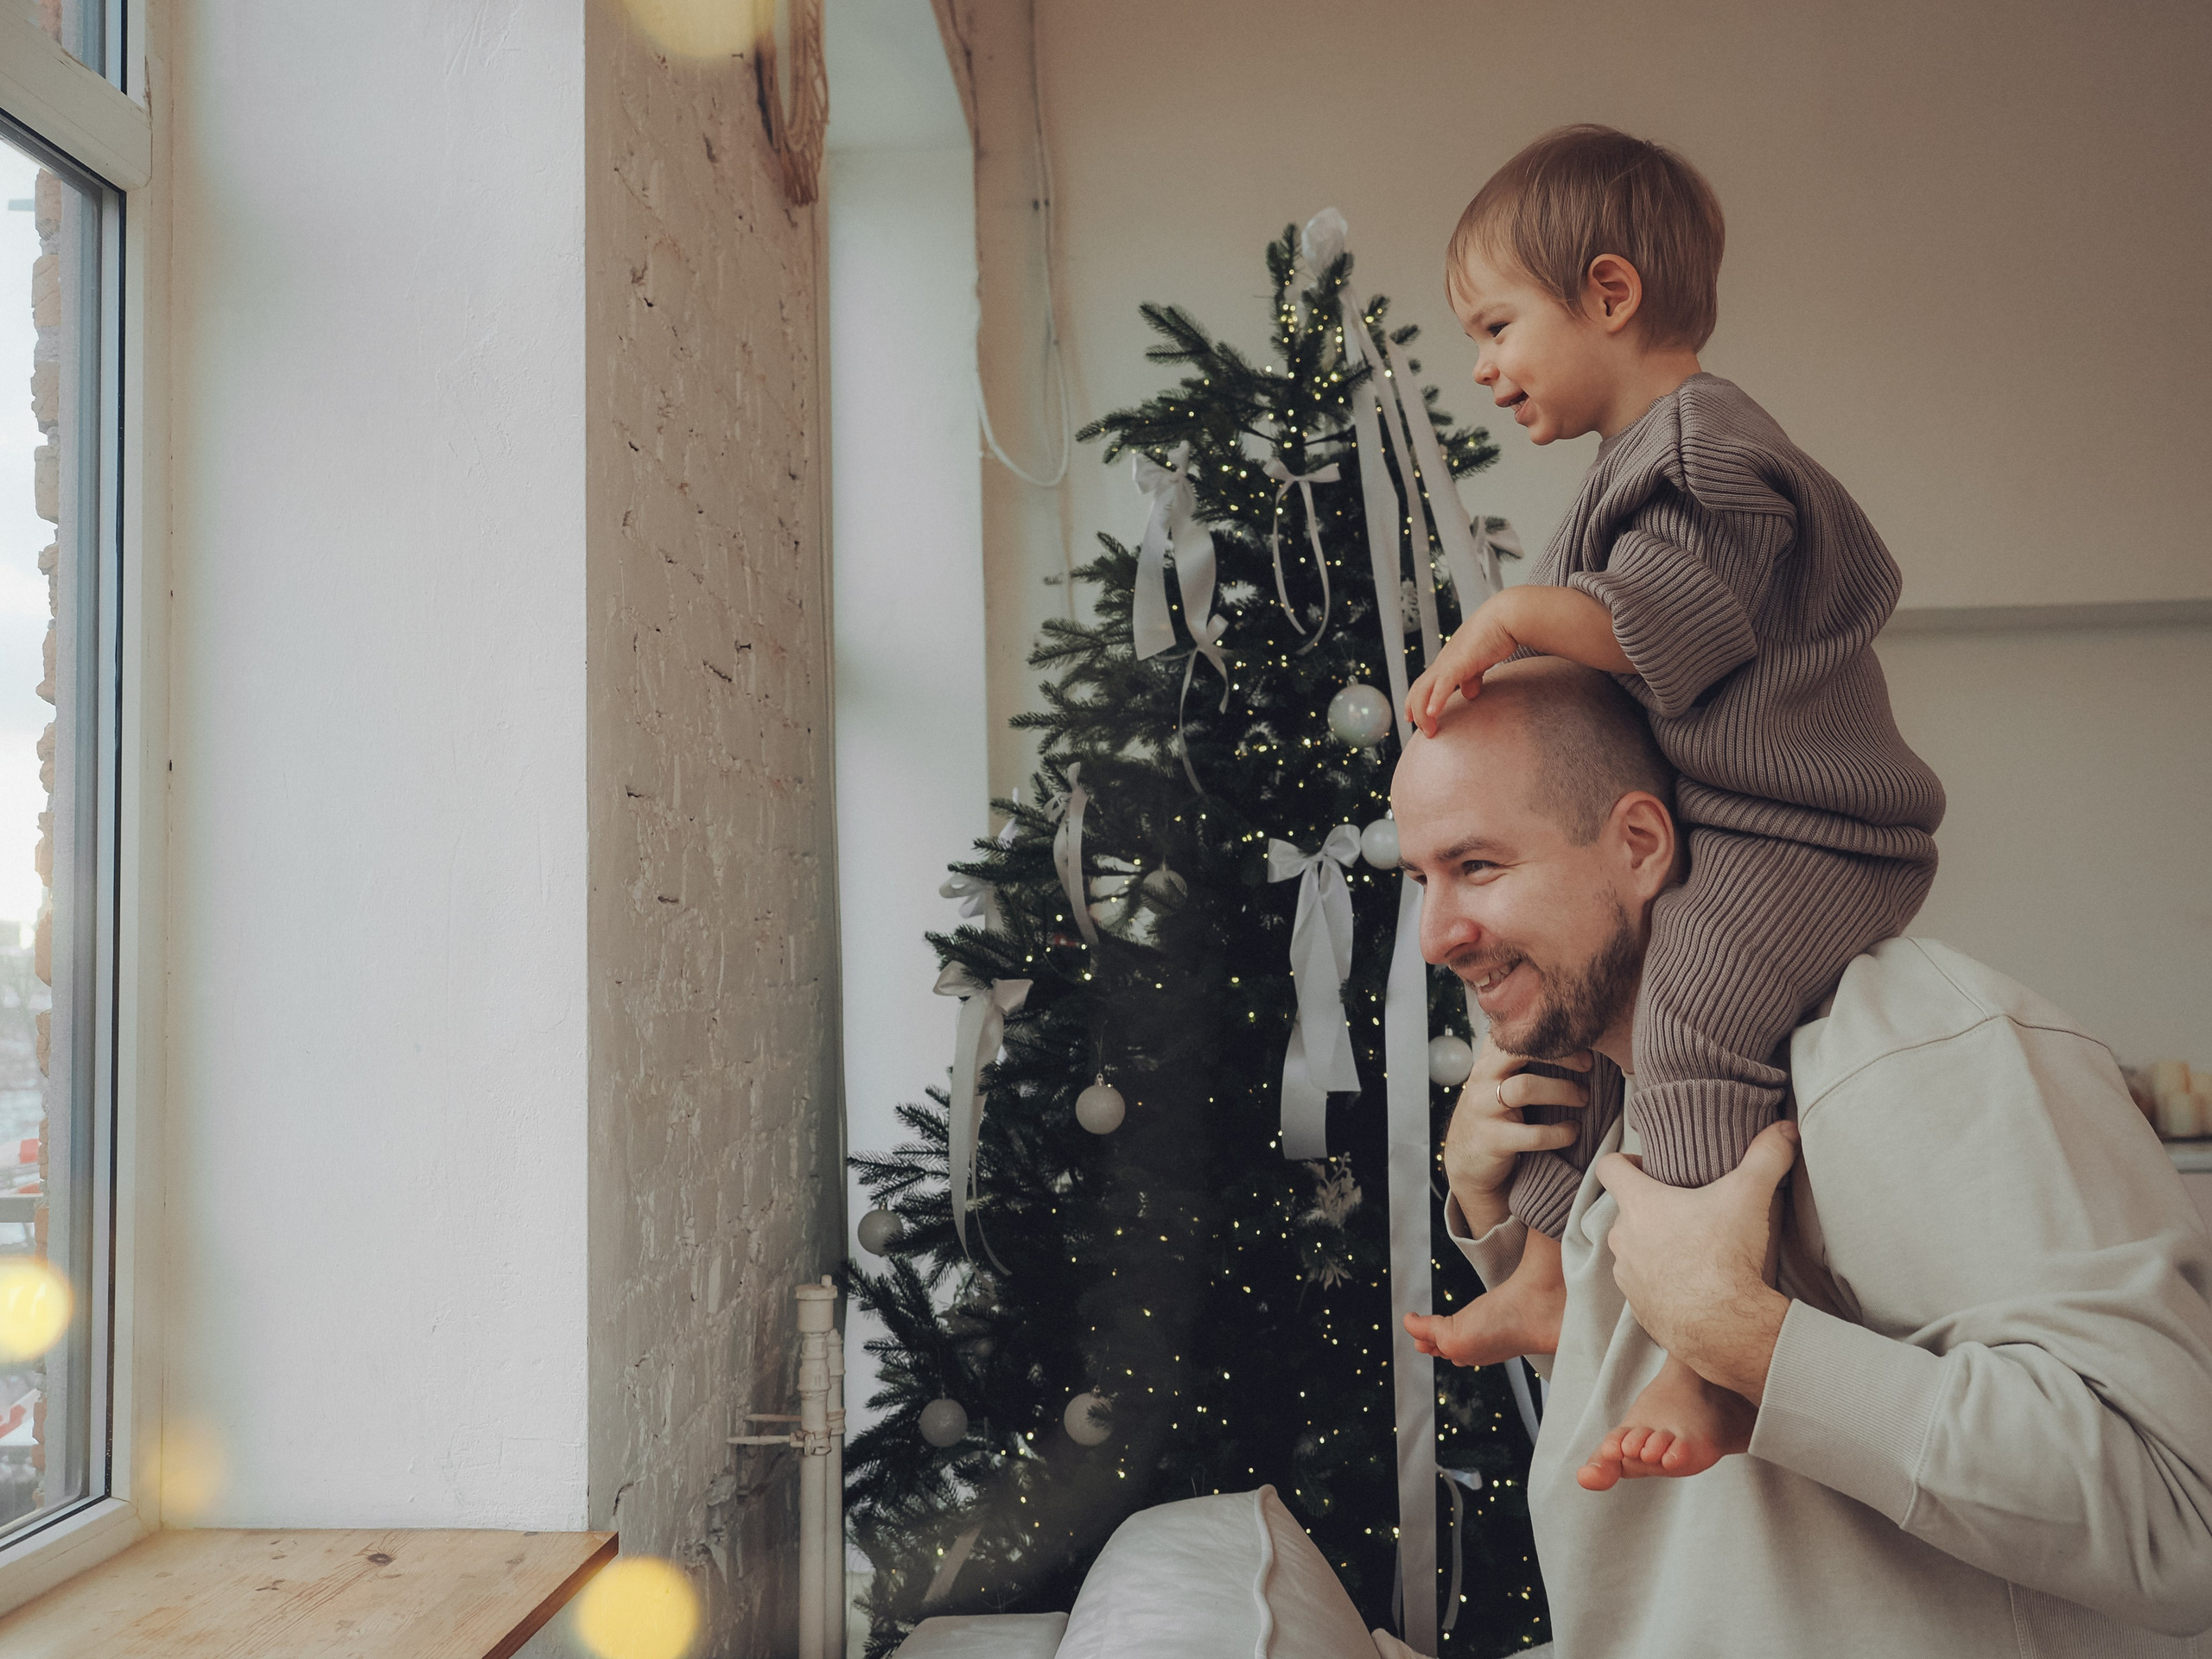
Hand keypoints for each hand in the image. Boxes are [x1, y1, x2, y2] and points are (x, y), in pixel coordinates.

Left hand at [1406, 592, 1524, 735]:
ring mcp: (1449, 661)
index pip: (1426, 683)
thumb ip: (1472, 676)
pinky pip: (1443, 683)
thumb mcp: (1480, 660)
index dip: (1418, 700)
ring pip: (1425, 688)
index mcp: (1448, 661)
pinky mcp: (1460, 661)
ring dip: (1423, 711)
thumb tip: (1469, 692)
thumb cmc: (1496, 635)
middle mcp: (1444, 661)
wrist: (1506, 616)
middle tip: (1419, 728)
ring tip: (1428, 730)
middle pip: (1419, 688)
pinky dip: (1436, 699)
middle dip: (1415, 710)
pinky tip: (1432, 712)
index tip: (1417, 717)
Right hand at [1442, 1038, 1593, 1235]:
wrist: (1466, 1159)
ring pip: (1524, 1088)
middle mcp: (1482, 1077)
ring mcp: (1484, 1107)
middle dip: (1558, 1054)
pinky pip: (1532, 1134)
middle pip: (1517, 1050)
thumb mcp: (1500, 1081)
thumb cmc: (1494, 1114)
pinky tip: (1573, 1131)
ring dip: (1562, 1091)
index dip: (1547, 1029)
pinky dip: (1559, 1132)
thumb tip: (1573, 1042)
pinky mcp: (1492, 1139)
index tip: (1578, 1034)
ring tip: (1583, 1097)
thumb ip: (1521, 1060)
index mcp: (1489, 1059)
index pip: (1514, 1031)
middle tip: (1587, 1064)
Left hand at [1592, 1122, 1797, 1402]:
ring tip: (1692, 1249)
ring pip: (1634, 1250)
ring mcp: (1627, 1276)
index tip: (1649, 1165)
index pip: (1609, 1167)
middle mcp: (1622, 1238)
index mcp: (1639, 1204)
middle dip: (1652, 1208)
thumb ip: (1766, 1156)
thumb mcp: (1750, 1195)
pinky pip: (1645, 1287)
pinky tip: (1692, 1284)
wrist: (1725, 1327)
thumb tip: (1786, 1128)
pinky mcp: (1639, 1309)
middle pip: (1627, 1210)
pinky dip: (1663, 1282)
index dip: (1625, 1160)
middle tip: (1686, 1209)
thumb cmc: (1727, 1256)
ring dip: (1655, 1247)